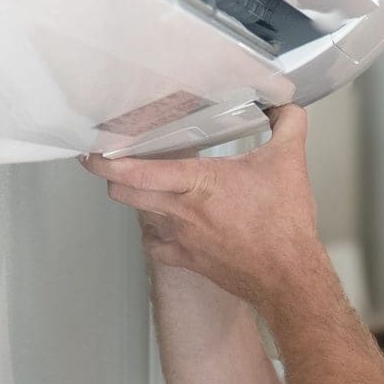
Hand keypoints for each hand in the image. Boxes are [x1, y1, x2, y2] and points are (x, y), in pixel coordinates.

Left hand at [83, 105, 330, 311]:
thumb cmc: (284, 226)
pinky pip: (156, 247)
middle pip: (125, 193)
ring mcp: (183, 239)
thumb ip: (289, 126)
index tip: (93, 150)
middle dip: (109, 176)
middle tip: (104, 162)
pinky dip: (153, 235)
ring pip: (140, 216)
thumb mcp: (290, 163)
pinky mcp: (189, 261)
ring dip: (134, 200)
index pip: (137, 171)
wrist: (288, 276)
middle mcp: (183, 211)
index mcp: (199, 183)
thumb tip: (287, 107)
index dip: (107, 161)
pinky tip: (159, 226)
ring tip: (136, 186)